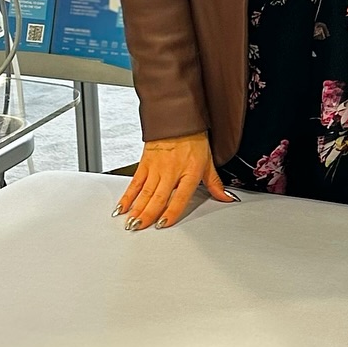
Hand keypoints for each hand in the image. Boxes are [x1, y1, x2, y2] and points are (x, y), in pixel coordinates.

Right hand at [114, 132, 236, 230]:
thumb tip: (226, 198)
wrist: (178, 118)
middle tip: (139, 228)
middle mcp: (172, 171)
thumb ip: (214, 184)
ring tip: (130, 222)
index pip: (179, 197)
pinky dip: (127, 196)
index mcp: (189, 172)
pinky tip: (122, 207)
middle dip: (147, 215)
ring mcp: (156, 167)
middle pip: (158, 197)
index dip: (170, 212)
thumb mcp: (208, 161)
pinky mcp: (145, 163)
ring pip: (144, 192)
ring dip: (136, 209)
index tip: (162, 224)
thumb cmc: (193, 138)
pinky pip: (135, 183)